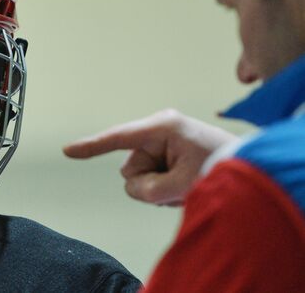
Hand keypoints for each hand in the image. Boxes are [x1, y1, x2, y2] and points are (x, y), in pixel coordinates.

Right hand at [63, 109, 237, 205]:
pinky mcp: (166, 153)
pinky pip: (151, 179)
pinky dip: (166, 188)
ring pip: (140, 178)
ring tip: (188, 184)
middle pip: (131, 169)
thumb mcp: (184, 183)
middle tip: (181, 185)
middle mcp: (159, 131)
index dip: (90, 146)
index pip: (118, 138)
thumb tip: (134, 187)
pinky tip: (186, 183)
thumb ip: (150, 190)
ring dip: (161, 189)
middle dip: (151, 185)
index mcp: (162, 127)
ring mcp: (162, 142)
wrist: (250, 167)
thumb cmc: (223, 166)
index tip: (67, 151)